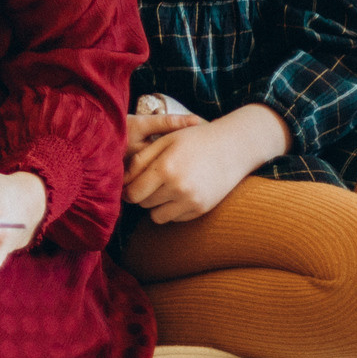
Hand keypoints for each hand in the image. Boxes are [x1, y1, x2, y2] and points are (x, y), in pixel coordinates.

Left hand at [124, 104, 289, 223]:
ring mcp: (191, 201)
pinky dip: (172, 209)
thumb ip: (141, 160)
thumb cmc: (195, 139)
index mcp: (165, 168)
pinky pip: (175, 218)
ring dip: (156, 205)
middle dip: (142, 195)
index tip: (130, 185)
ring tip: (164, 188)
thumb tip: (123, 181)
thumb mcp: (165, 141)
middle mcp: (178, 187)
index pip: (133, 193)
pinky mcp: (201, 209)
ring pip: (157, 216)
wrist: (233, 147)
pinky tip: (180, 192)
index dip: (128, 190)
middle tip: (151, 182)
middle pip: (144, 204)